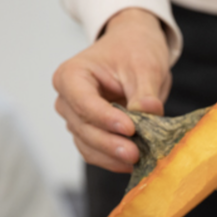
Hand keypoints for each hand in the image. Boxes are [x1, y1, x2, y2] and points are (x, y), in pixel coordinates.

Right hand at [52, 8, 171, 172]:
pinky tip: (133, 165)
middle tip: (135, 153)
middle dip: (110, 143)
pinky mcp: (90, 134)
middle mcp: (68, 100)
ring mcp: (76, 119)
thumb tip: (149, 110)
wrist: (133, 51)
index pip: (83, 102)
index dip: (105, 118)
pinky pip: (96, 154)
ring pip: (88, 145)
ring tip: (138, 160)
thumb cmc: (133, 51)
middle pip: (83, 128)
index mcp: (72, 75)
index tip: (130, 128)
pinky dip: (113, 161)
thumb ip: (145, 91)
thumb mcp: (145, 65)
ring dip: (112, 157)